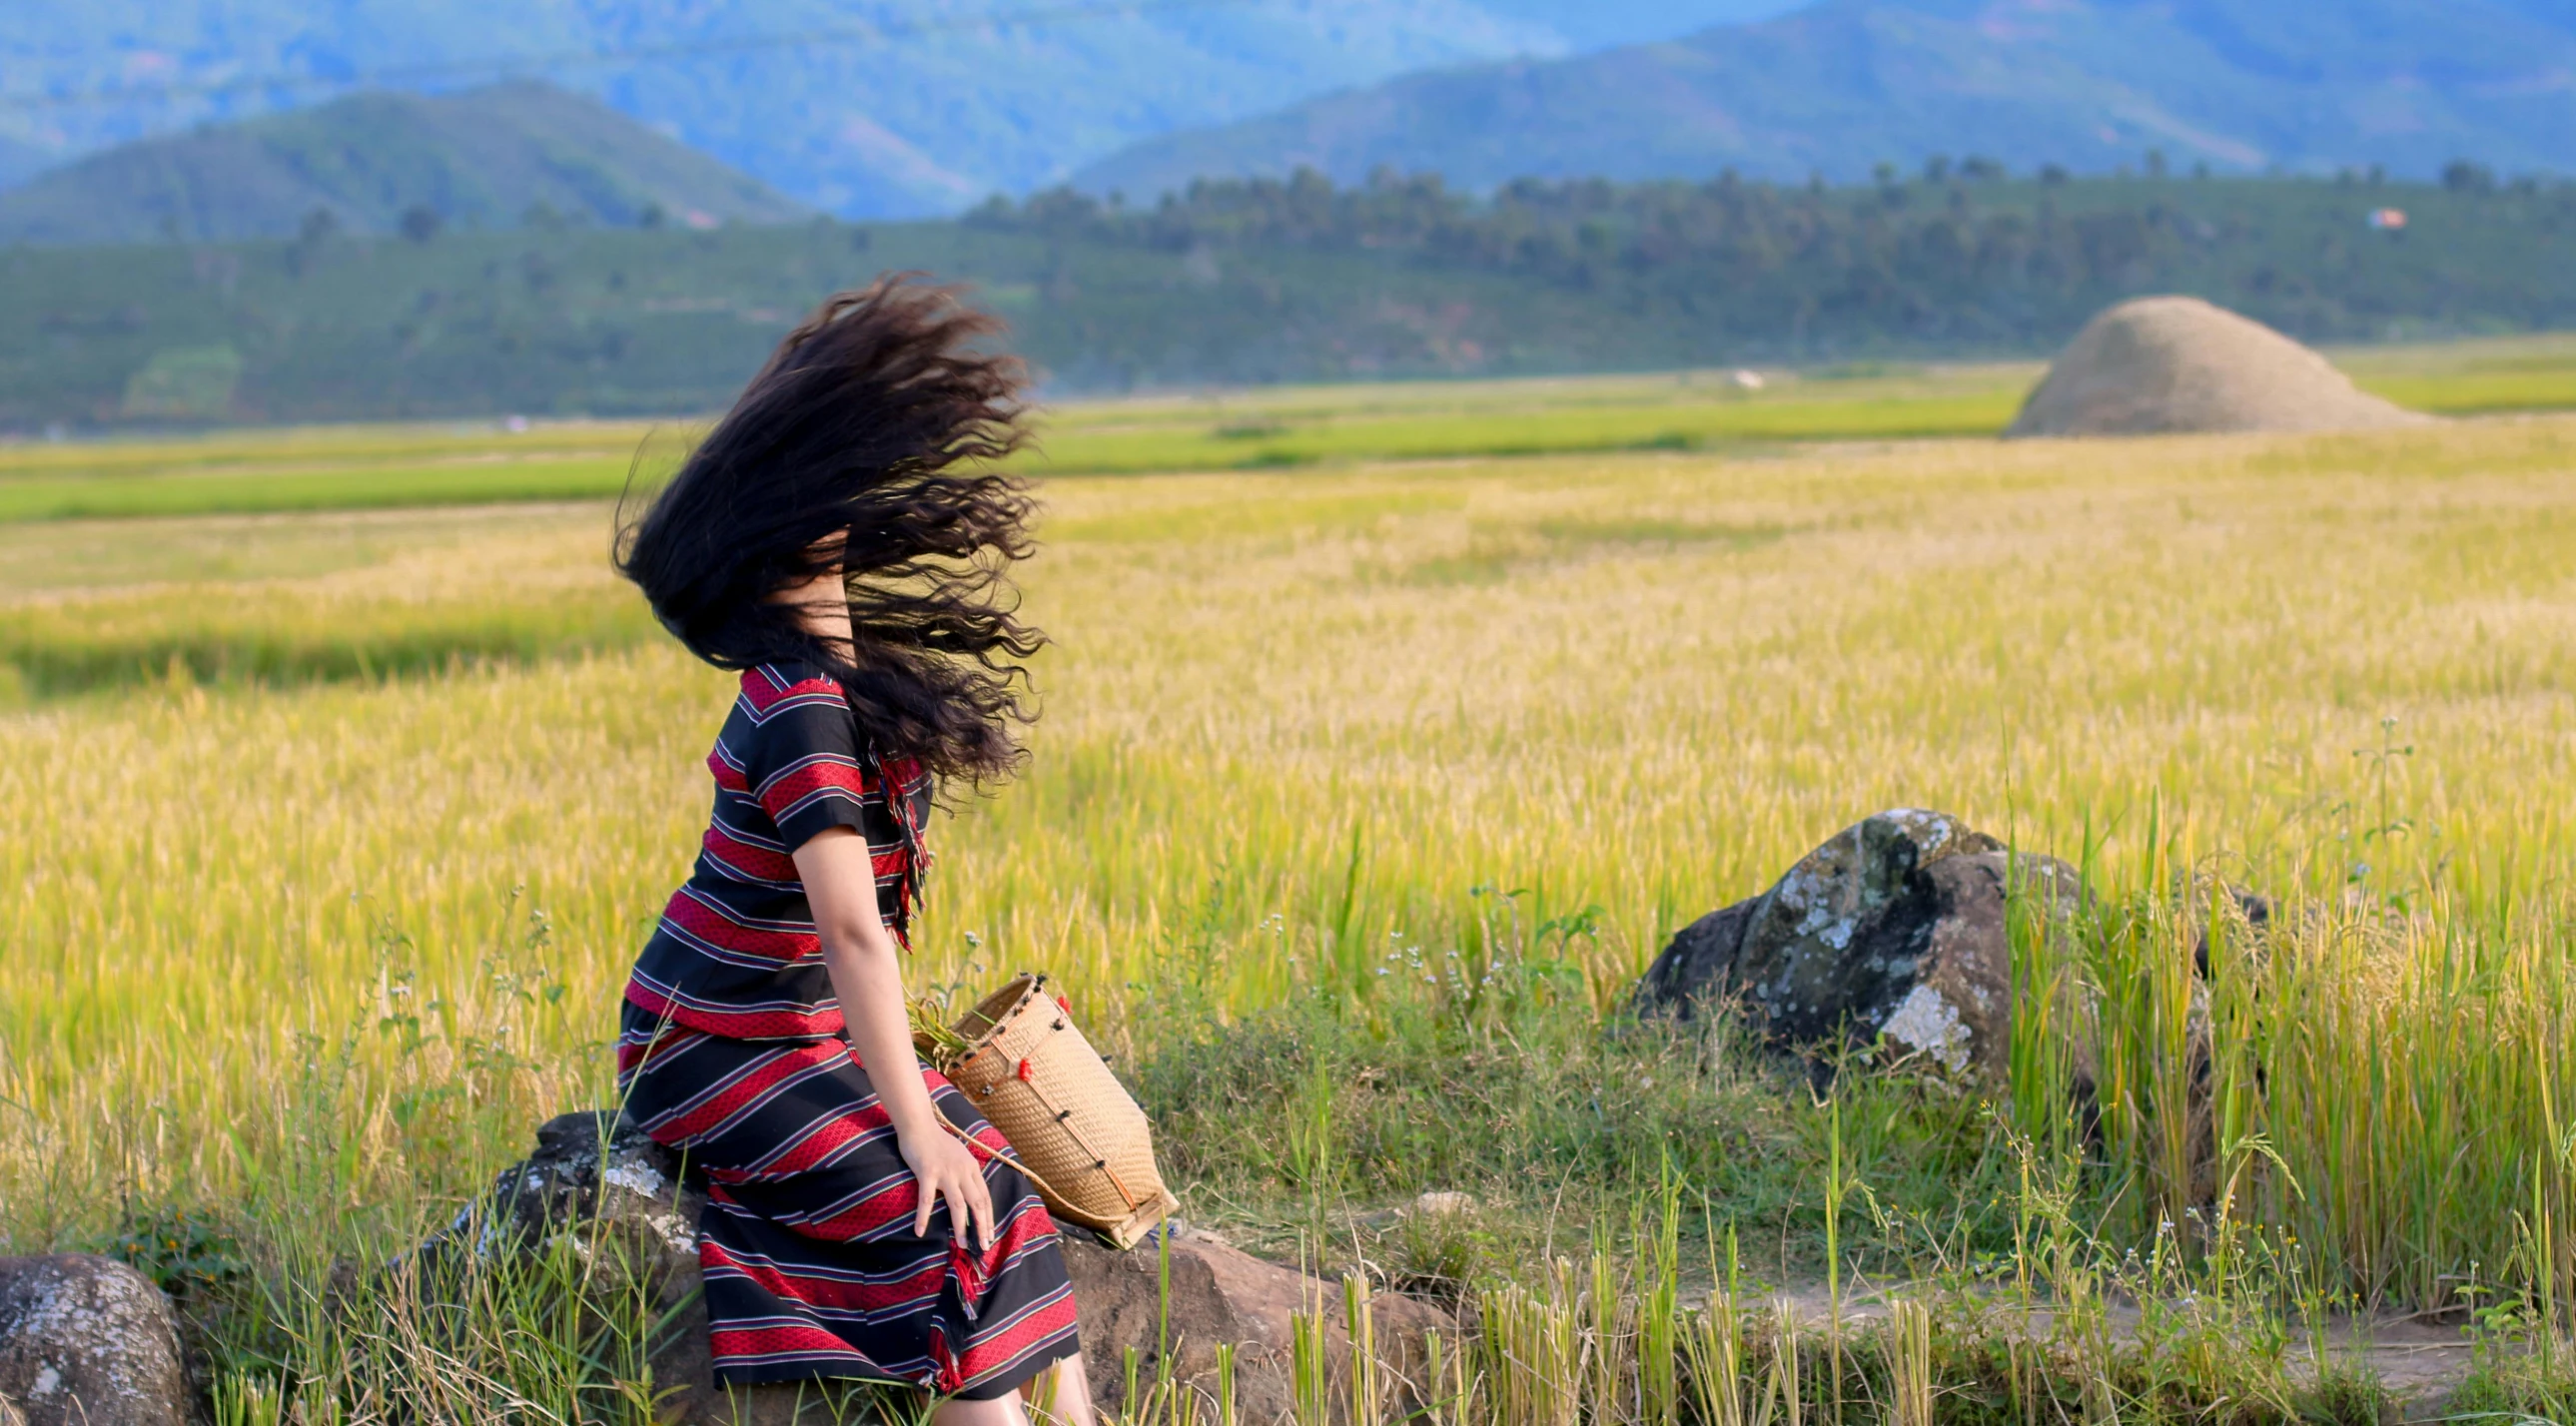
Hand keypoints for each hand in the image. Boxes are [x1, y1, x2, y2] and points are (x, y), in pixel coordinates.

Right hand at [898, 1123, 994, 1251]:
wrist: (919, 1125)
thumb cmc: (937, 1141)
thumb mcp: (960, 1155)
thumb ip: (966, 1172)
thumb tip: (971, 1192)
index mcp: (972, 1168)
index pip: (985, 1197)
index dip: (989, 1218)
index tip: (990, 1235)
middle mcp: (963, 1171)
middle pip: (977, 1203)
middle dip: (982, 1227)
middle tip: (983, 1247)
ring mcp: (945, 1172)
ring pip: (957, 1205)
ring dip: (961, 1227)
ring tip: (962, 1245)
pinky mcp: (927, 1173)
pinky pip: (926, 1200)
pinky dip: (923, 1217)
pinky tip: (920, 1231)